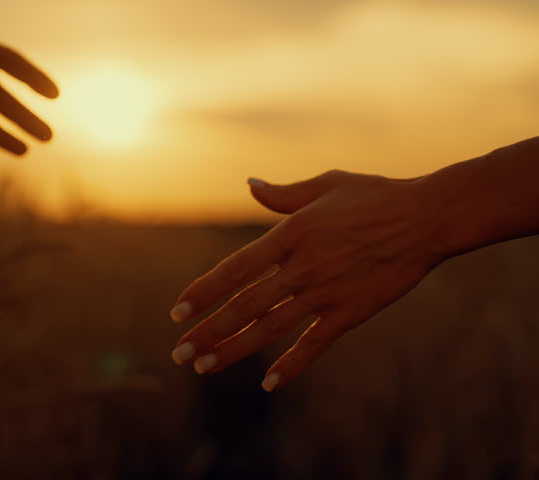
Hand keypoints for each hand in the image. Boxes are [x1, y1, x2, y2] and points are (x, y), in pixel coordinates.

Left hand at [169, 170, 444, 390]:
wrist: (428, 218)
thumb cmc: (375, 196)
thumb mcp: (326, 184)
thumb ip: (283, 194)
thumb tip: (250, 184)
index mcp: (291, 234)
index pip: (235, 269)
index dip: (203, 292)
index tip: (177, 311)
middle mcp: (302, 267)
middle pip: (245, 306)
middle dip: (208, 332)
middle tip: (179, 352)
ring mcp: (326, 292)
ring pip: (271, 328)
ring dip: (234, 350)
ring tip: (203, 367)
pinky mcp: (351, 312)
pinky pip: (315, 344)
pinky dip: (292, 365)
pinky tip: (269, 383)